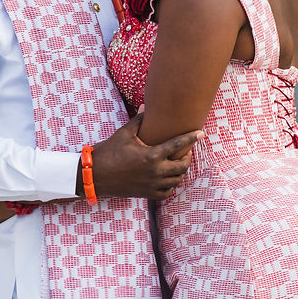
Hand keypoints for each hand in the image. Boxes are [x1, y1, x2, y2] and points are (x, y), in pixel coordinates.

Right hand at [81, 112, 199, 199]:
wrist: (95, 175)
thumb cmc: (109, 151)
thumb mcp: (124, 133)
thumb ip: (139, 120)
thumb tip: (147, 105)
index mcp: (151, 155)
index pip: (178, 145)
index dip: (191, 138)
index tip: (201, 133)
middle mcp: (155, 172)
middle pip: (183, 166)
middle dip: (187, 157)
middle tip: (186, 150)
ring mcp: (152, 185)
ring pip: (177, 179)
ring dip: (181, 170)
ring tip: (178, 162)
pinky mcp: (147, 194)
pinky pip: (167, 192)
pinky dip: (171, 184)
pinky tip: (168, 176)